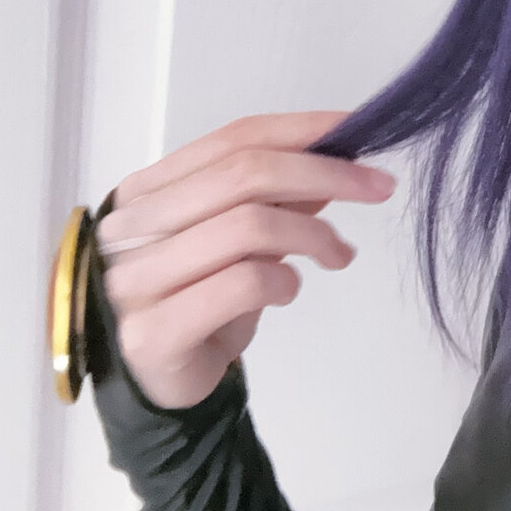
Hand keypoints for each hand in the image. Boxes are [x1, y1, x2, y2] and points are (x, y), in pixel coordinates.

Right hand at [92, 110, 396, 409]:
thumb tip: (336, 152)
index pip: (234, 139)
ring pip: (248, 225)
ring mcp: (135, 280)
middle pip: (245, 174)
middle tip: (379, 188)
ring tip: (339, 255)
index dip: (304, 130)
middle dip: (326, 174)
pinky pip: (241, 284)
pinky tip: (290, 289)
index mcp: (148, 190)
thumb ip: (277, 195)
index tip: (361, 130)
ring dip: (314, 235)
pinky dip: (283, 280)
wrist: (162, 381)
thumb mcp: (244, 237)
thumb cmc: (202, 299)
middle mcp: (131, 228)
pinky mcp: (152, 333)